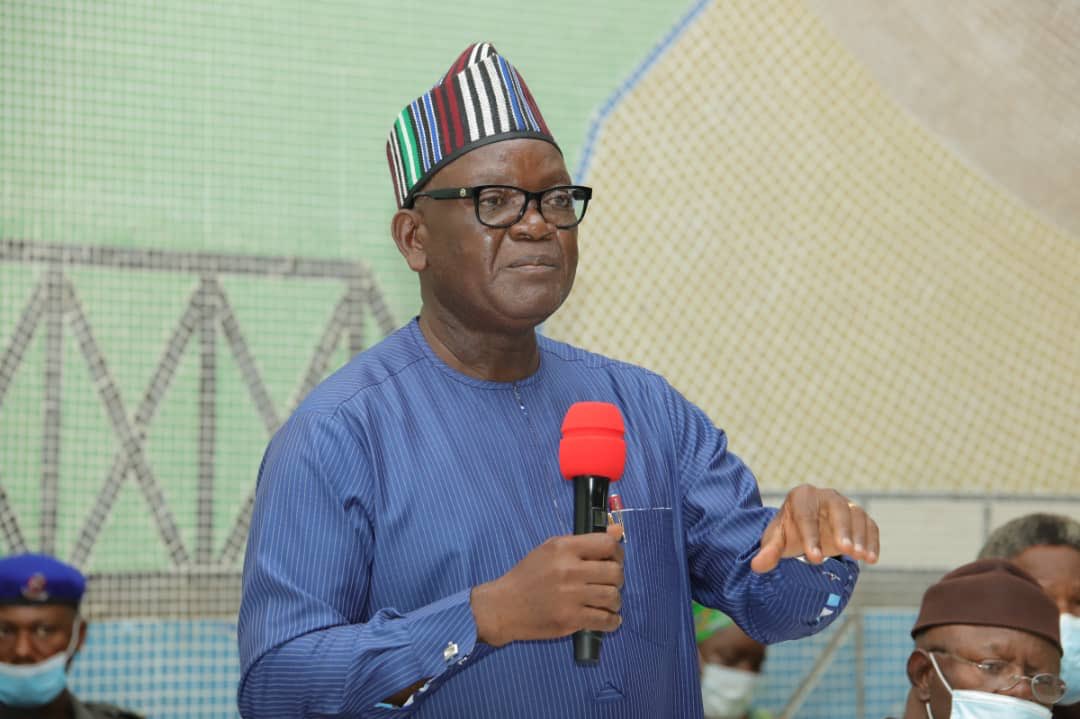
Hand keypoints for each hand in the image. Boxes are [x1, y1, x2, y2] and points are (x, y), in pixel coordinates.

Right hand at [470, 524, 624, 646]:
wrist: (504, 606)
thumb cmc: (528, 575)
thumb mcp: (551, 549)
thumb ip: (584, 541)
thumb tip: (618, 530)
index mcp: (563, 548)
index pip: (607, 544)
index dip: (617, 552)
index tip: (614, 560)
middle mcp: (568, 570)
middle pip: (615, 572)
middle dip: (618, 579)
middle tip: (609, 583)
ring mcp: (570, 596)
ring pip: (613, 597)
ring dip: (615, 601)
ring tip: (607, 602)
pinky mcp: (570, 619)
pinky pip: (605, 620)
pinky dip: (612, 621)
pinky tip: (608, 618)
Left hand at [750, 484, 878, 572]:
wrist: (804, 531)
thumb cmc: (789, 533)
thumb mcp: (776, 540)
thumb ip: (768, 552)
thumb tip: (756, 566)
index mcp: (801, 497)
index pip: (806, 515)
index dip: (811, 537)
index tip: (814, 559)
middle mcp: (826, 496)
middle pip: (837, 508)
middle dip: (843, 529)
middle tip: (846, 551)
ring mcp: (845, 504)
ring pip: (857, 514)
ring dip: (861, 536)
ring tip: (862, 557)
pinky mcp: (859, 517)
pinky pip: (870, 525)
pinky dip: (873, 541)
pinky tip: (872, 559)